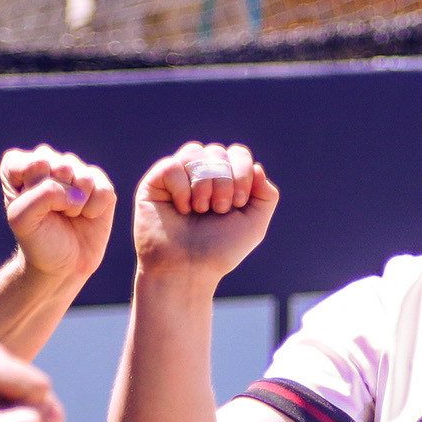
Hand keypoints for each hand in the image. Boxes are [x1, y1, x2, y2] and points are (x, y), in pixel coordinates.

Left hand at [0, 144, 116, 282]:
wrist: (62, 265)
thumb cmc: (37, 240)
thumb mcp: (22, 220)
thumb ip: (41, 194)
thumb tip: (78, 192)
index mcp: (19, 165)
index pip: (33, 164)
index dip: (35, 191)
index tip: (31, 209)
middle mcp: (48, 161)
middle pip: (61, 167)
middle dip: (58, 199)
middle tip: (52, 214)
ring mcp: (76, 170)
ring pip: (84, 178)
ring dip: (76, 206)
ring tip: (68, 215)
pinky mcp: (101, 184)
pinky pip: (104, 190)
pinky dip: (95, 210)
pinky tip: (86, 216)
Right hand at [132, 141, 278, 284]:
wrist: (187, 270)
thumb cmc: (218, 251)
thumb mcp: (254, 225)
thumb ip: (266, 195)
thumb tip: (256, 166)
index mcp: (224, 182)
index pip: (237, 153)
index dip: (242, 172)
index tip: (238, 203)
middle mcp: (200, 176)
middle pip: (217, 151)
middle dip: (224, 181)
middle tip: (219, 210)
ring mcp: (177, 178)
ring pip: (194, 152)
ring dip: (204, 183)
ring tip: (201, 209)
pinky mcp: (155, 184)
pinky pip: (171, 165)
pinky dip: (182, 187)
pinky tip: (182, 209)